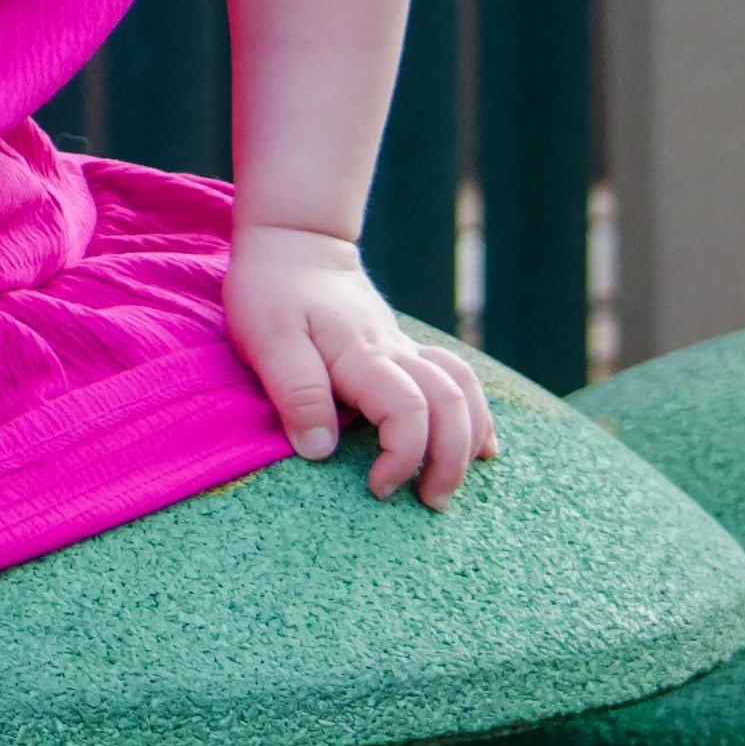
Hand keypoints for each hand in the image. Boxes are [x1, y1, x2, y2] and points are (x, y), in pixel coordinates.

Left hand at [224, 223, 499, 509]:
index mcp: (362, 356)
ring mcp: (403, 349)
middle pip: (452, 404)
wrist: (294, 242)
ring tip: (453, 483)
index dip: (403, 456)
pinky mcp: (402, 349)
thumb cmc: (272, 290)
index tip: (377, 488)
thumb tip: (321, 451)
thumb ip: (296, 391)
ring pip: (464, 388)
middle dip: (450, 460)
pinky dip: (474, 412)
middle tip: (430, 503)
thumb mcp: (267, 339)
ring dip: (469, 437)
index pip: (408, 411)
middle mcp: (394, 352)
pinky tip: (477, 443)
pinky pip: (456, 377)